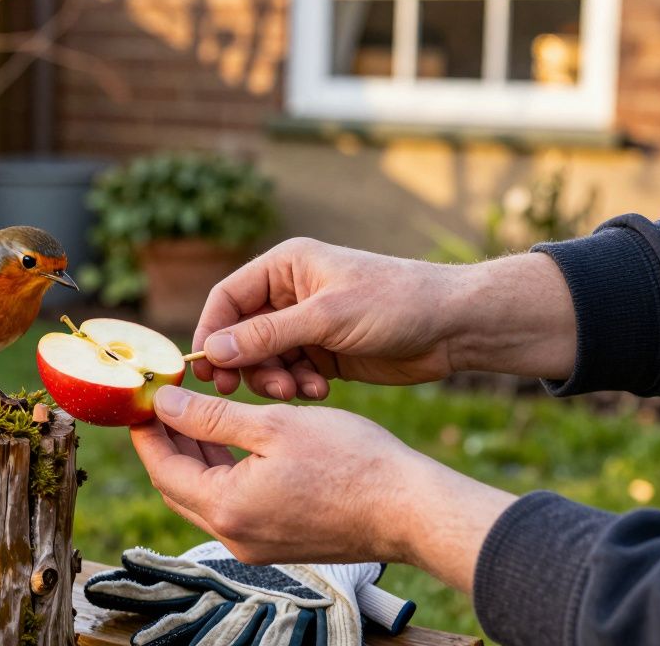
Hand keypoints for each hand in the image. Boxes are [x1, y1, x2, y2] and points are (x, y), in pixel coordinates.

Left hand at [131, 386, 516, 591]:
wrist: (411, 509)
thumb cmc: (351, 461)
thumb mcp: (273, 426)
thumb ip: (210, 417)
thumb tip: (162, 404)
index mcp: (226, 507)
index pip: (161, 468)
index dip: (147, 430)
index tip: (143, 399)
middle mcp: (234, 536)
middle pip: (178, 486)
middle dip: (167, 443)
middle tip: (166, 402)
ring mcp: (256, 545)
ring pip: (206, 496)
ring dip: (197, 457)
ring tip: (195, 413)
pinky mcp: (279, 543)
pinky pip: (235, 506)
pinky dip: (225, 473)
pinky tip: (233, 442)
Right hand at [192, 238, 576, 398]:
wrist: (454, 326)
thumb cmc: (394, 304)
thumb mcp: (326, 318)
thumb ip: (267, 335)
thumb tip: (212, 352)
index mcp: (285, 267)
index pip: (228, 298)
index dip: (212, 333)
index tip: (205, 370)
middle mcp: (290, 293)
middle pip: (241, 334)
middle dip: (244, 363)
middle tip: (244, 390)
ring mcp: (306, 325)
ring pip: (264, 359)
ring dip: (274, 379)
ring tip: (299, 390)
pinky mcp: (324, 353)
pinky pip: (291, 373)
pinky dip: (298, 386)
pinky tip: (321, 391)